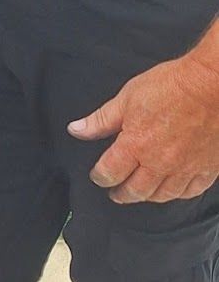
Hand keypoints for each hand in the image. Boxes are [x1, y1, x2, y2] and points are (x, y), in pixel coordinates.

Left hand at [69, 48, 218, 204]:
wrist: (212, 85)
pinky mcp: (207, 168)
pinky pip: (190, 191)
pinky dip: (178, 194)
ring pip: (162, 195)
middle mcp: (159, 163)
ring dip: (148, 196)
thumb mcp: (127, 98)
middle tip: (116, 193)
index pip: (109, 173)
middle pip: (135, 191)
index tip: (98, 176)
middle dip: (121, 193)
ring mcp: (185, 168)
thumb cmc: (172, 86)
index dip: (100, 177)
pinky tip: (173, 190)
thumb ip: (101, 119)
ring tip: (141, 193)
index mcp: (135, 146)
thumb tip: (76, 130)